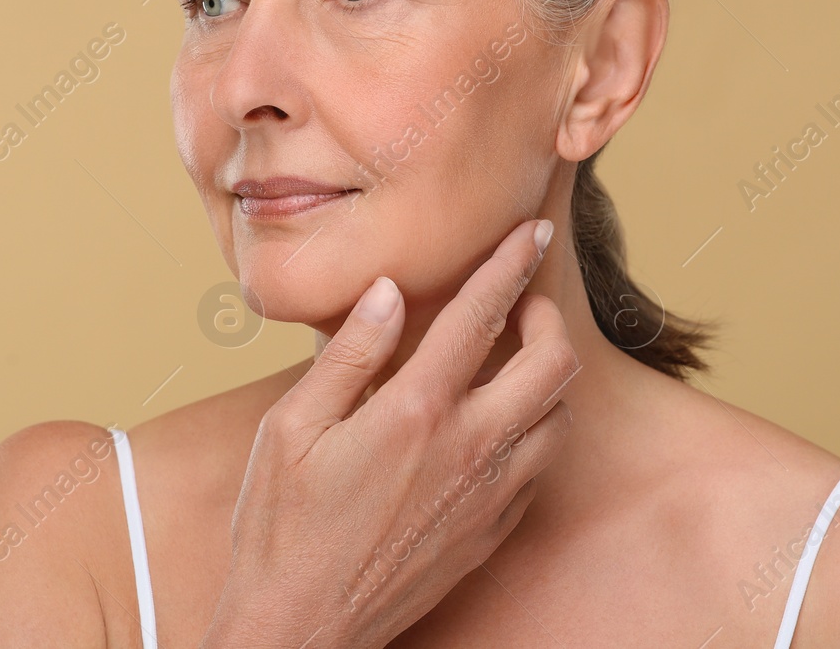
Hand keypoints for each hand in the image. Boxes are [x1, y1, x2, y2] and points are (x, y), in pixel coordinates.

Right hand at [199, 217, 577, 648]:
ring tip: (515, 360)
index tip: (530, 231)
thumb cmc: (281, 528)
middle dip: (548, 318)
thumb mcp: (291, 428)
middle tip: (523, 303)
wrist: (301, 631)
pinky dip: (534, 432)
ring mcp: (488, 497)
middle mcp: (468, 450)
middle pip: (552, 364)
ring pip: (558, 419)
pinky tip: (499, 426)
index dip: (511, 262)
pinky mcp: (491, 534)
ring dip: (547, 378)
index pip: (482, 314)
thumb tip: (388, 291)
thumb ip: (348, 353)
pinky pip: (538, 469)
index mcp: (416, 411)